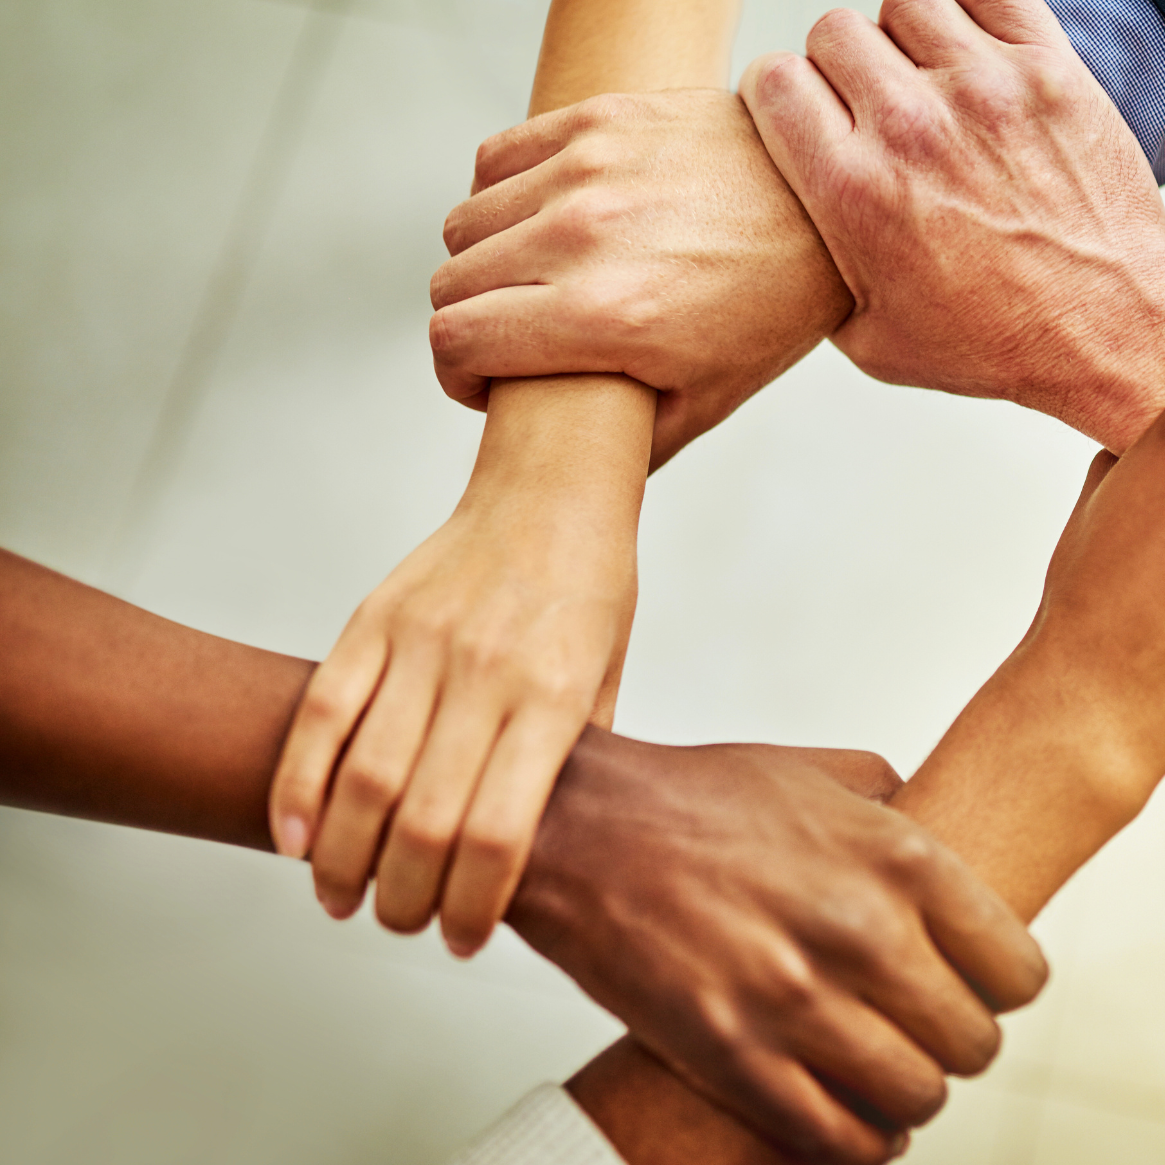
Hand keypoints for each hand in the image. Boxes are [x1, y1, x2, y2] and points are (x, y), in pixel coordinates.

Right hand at [269, 375, 647, 957]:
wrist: (553, 492)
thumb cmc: (590, 592)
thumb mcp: (607, 681)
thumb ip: (575, 764)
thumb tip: (543, 855)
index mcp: (553, 697)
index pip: (500, 832)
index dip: (471, 905)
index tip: (462, 939)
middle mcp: (485, 673)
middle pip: (423, 820)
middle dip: (404, 898)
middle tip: (400, 923)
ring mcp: (422, 644)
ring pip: (362, 777)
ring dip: (341, 858)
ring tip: (340, 897)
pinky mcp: (374, 619)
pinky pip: (321, 713)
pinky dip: (295, 784)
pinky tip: (291, 837)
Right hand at [428, 90, 852, 471]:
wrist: (826, 204)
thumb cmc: (772, 307)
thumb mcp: (708, 398)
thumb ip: (626, 445)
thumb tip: (569, 476)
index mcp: (603, 317)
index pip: (455, 342)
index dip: (458, 376)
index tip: (484, 383)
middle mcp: (582, 237)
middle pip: (449, 284)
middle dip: (468, 324)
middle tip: (510, 338)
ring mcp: (586, 170)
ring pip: (464, 223)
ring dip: (481, 261)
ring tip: (527, 281)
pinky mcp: (596, 120)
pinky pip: (494, 161)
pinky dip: (500, 198)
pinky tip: (539, 223)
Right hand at [511, 727, 1047, 1164]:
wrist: (582, 830)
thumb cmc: (695, 798)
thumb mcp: (816, 771)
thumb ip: (893, 803)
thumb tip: (932, 826)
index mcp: (898, 857)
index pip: (1017, 969)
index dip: (1002, 987)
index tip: (976, 986)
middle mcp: (862, 931)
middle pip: (974, 1044)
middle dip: (955, 1044)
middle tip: (922, 1030)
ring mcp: (797, 1001)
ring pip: (916, 1099)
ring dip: (907, 1095)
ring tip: (883, 1072)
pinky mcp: (737, 1058)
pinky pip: (840, 1141)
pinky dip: (858, 1142)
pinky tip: (848, 1116)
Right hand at [740, 0, 1164, 452]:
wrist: (1103, 328)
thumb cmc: (997, 341)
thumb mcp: (872, 340)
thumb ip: (820, 276)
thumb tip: (797, 238)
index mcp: (854, 191)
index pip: (774, 82)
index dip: (778, 95)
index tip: (799, 112)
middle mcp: (910, 127)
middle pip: (834, 32)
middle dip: (838, 66)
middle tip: (865, 105)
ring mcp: (983, 89)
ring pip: (905, 2)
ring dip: (904, 36)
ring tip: (922, 78)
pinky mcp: (1047, 69)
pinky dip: (969, 6)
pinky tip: (970, 47)